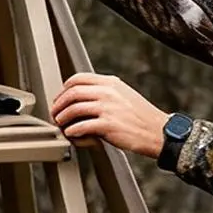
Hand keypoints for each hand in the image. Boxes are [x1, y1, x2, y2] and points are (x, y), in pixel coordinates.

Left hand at [52, 72, 171, 157]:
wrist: (158, 132)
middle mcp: (108, 92)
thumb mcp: (123, 94)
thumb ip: (105, 92)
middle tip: (55, 113)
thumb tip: (82, 97)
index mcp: (111, 83)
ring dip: (62, 118)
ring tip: (61, 124)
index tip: (59, 99)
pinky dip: (72, 131)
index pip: (78, 78)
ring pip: (74, 108)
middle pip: (72, 92)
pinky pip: (81, 126)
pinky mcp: (108, 125)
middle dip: (59, 104)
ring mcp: (108, 108)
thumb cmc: (141, 117)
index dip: (64, 89)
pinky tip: (72, 134)